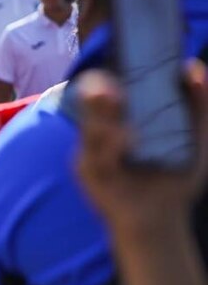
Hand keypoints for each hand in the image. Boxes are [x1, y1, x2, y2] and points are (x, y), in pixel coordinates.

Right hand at [76, 63, 207, 232]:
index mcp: (120, 121)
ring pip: (91, 130)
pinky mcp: (88, 174)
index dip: (105, 80)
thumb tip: (191, 65)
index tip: (117, 67)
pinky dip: (110, 147)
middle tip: (110, 82)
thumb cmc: (176, 176)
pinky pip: (94, 157)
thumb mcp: (195, 136)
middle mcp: (101, 135)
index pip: (105, 93)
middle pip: (92, 108)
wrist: (162, 219)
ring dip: (102, 115)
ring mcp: (91, 154)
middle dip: (98, 93)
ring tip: (113, 97)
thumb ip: (198, 102)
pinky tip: (125, 139)